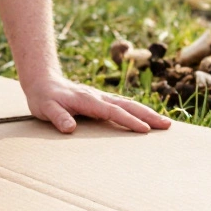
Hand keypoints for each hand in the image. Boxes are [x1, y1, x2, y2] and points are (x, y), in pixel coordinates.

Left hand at [24, 74, 171, 133]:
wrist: (43, 80)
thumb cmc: (44, 97)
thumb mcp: (46, 108)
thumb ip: (58, 117)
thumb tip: (70, 128)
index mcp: (88, 100)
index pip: (113, 111)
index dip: (129, 121)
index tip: (145, 129)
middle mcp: (99, 97)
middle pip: (128, 106)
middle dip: (148, 115)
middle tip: (167, 125)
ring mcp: (102, 97)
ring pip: (129, 104)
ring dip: (147, 113)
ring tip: (164, 123)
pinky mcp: (101, 100)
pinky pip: (124, 105)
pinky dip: (138, 111)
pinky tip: (147, 118)